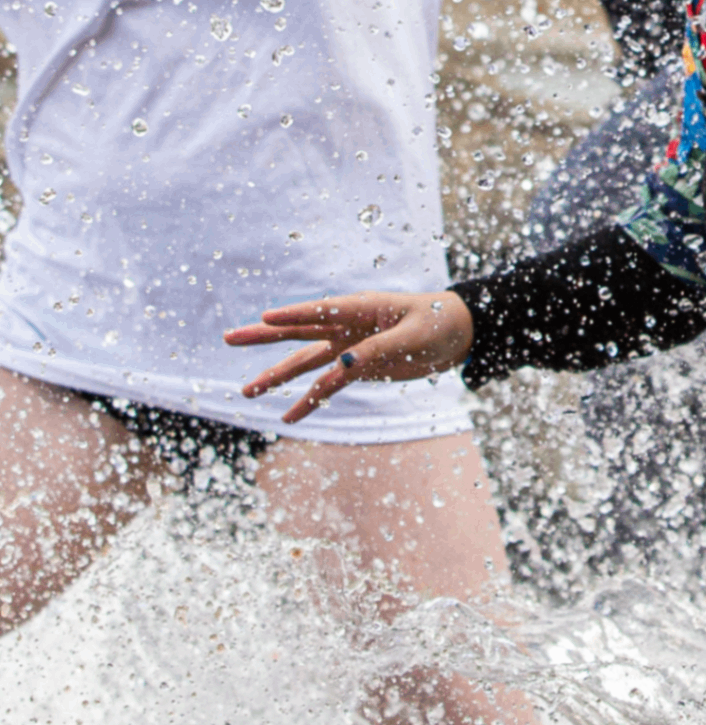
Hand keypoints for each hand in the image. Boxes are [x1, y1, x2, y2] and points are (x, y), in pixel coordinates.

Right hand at [226, 290, 473, 423]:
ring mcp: (350, 347)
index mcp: (362, 308)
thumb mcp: (413, 337)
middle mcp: (348, 326)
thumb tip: (342, 366)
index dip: (295, 314)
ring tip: (248, 391)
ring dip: (279, 376)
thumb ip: (378, 350)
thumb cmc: (438, 323)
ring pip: (306, 362)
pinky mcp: (358, 367)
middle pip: (299, 332)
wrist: (457, 335)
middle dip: (265, 336)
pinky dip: (309, 401)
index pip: (321, 310)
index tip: (266, 316)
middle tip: (229, 338)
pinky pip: (327, 386)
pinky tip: (288, 417)